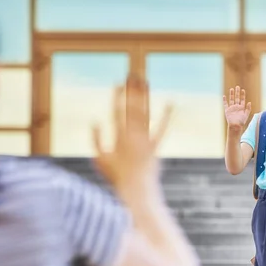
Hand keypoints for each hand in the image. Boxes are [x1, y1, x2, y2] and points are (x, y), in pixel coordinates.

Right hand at [92, 74, 172, 193]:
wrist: (135, 190)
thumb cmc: (115, 177)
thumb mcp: (98, 159)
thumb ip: (95, 140)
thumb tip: (94, 122)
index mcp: (117, 137)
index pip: (117, 112)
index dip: (117, 97)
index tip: (117, 83)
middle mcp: (132, 135)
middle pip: (132, 108)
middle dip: (131, 91)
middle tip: (132, 74)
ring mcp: (145, 140)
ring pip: (144, 113)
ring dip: (144, 96)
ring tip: (144, 81)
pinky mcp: (155, 146)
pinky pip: (162, 129)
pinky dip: (166, 116)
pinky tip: (170, 103)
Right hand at [223, 86, 250, 128]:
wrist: (235, 126)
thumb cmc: (241, 122)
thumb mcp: (246, 115)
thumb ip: (248, 109)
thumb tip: (249, 102)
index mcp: (241, 108)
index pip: (242, 100)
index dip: (243, 95)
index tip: (243, 90)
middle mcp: (236, 107)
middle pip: (237, 98)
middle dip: (237, 93)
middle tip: (237, 87)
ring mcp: (232, 108)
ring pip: (231, 100)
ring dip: (231, 94)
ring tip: (231, 89)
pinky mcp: (227, 110)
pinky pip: (225, 104)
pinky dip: (224, 100)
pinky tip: (224, 96)